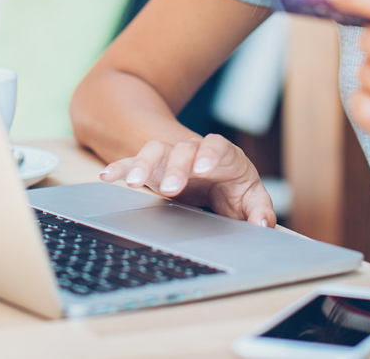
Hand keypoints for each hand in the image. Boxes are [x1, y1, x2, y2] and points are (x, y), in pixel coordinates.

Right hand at [98, 133, 275, 226]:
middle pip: (183, 150)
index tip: (204, 168)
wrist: (214, 175)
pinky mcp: (153, 167)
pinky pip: (133, 163)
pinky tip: (107, 177)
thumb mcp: (251, 198)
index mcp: (224, 156)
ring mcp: (171, 157)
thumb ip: (259, 210)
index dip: (210, 154)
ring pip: (155, 151)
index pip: (218, 146)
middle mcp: (195, 151)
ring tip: (133, 183)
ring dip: (144, 164)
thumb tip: (262, 224)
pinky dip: (121, 168)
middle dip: (176, 168)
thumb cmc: (234, 187)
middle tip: (171, 189)